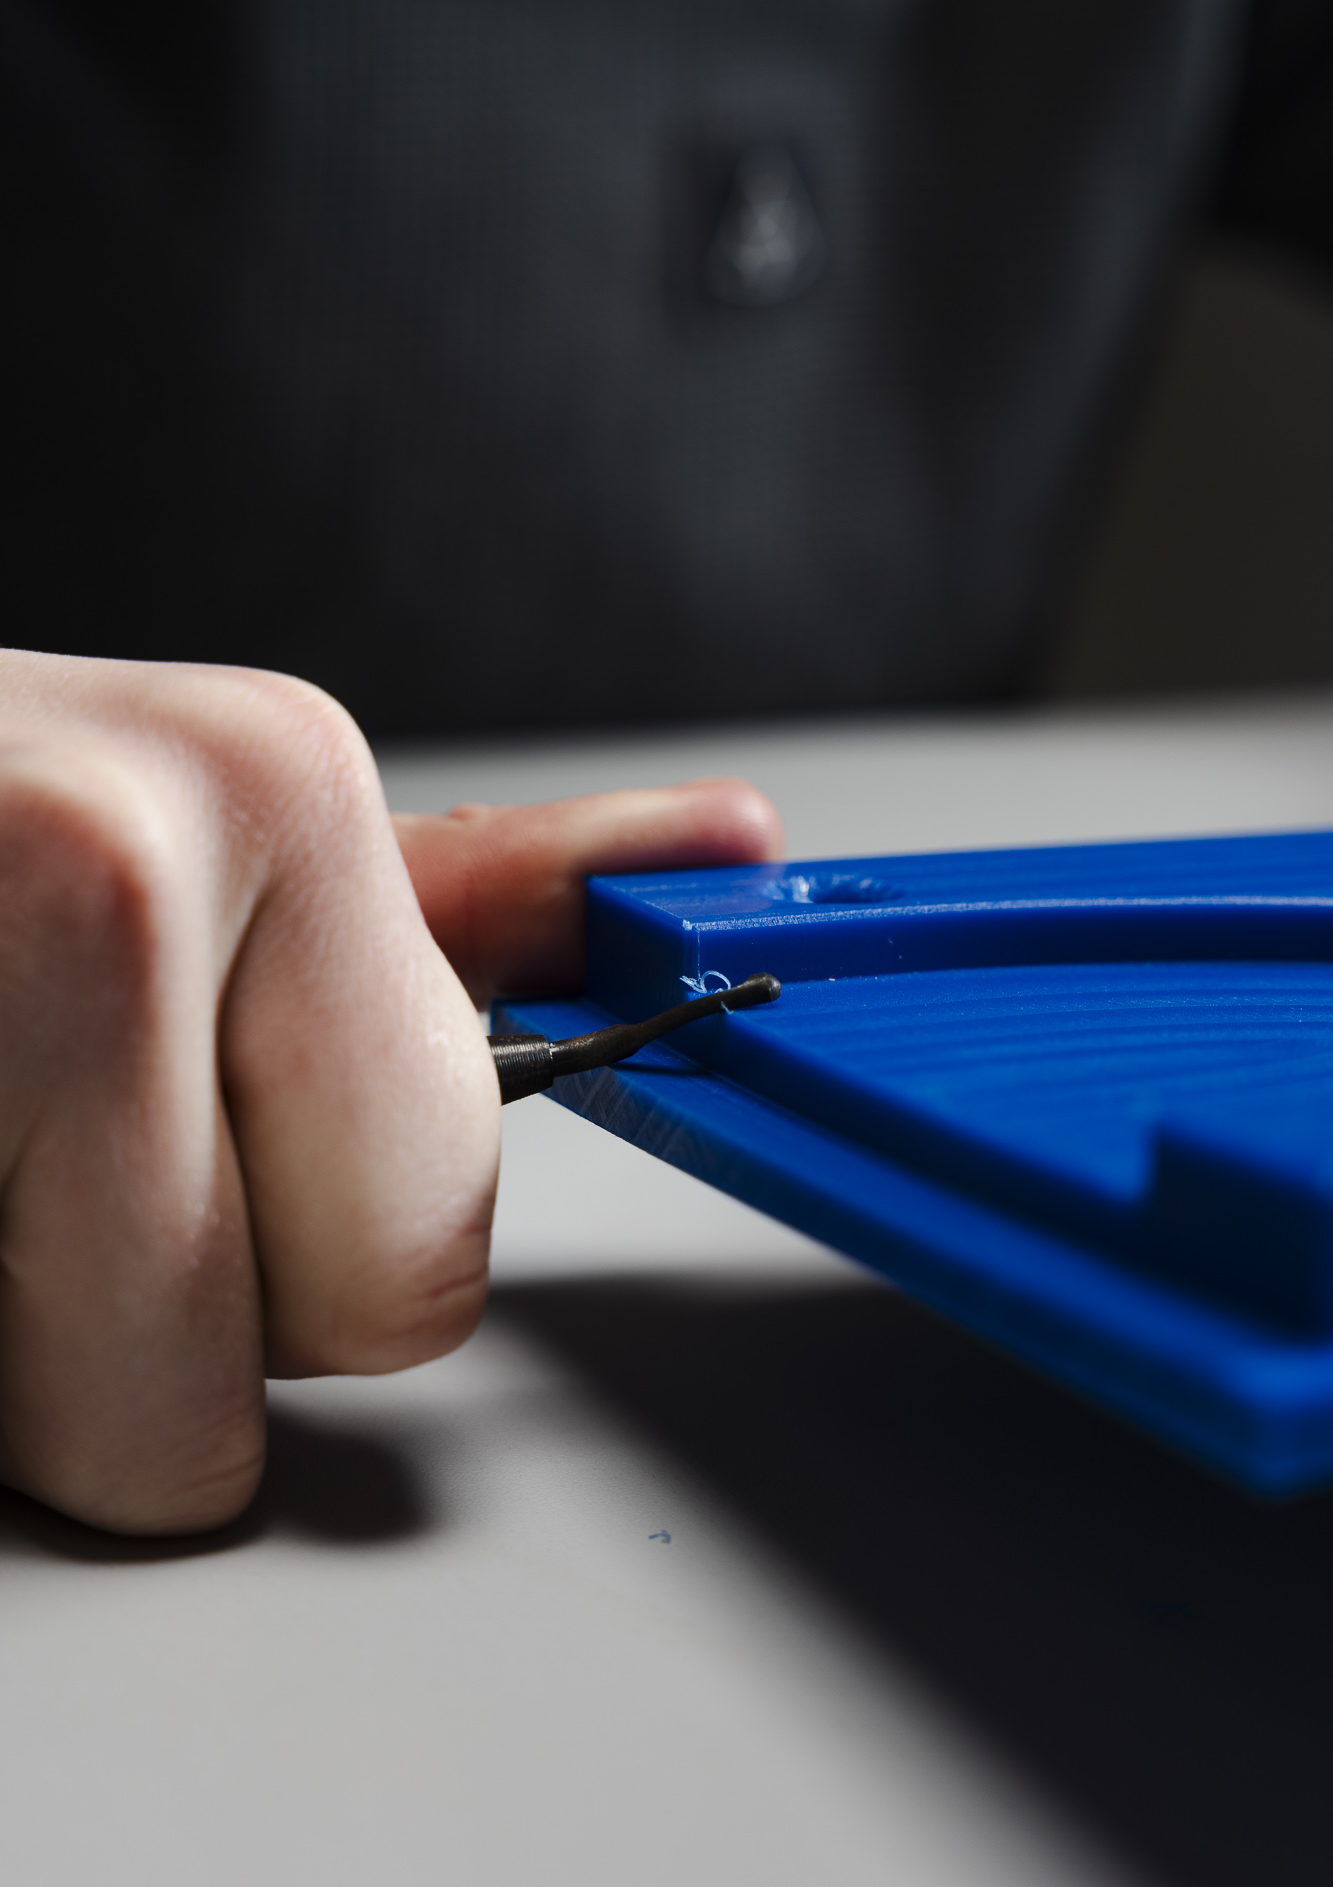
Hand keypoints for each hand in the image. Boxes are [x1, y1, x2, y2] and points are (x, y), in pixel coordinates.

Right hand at [0, 652, 780, 1534]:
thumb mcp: (227, 828)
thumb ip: (475, 888)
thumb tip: (722, 853)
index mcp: (270, 787)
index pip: (428, 1251)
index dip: (317, 1255)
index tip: (215, 1132)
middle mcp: (106, 862)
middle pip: (257, 1374)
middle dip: (164, 1324)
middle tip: (55, 1137)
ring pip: (95, 1434)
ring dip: (28, 1348)